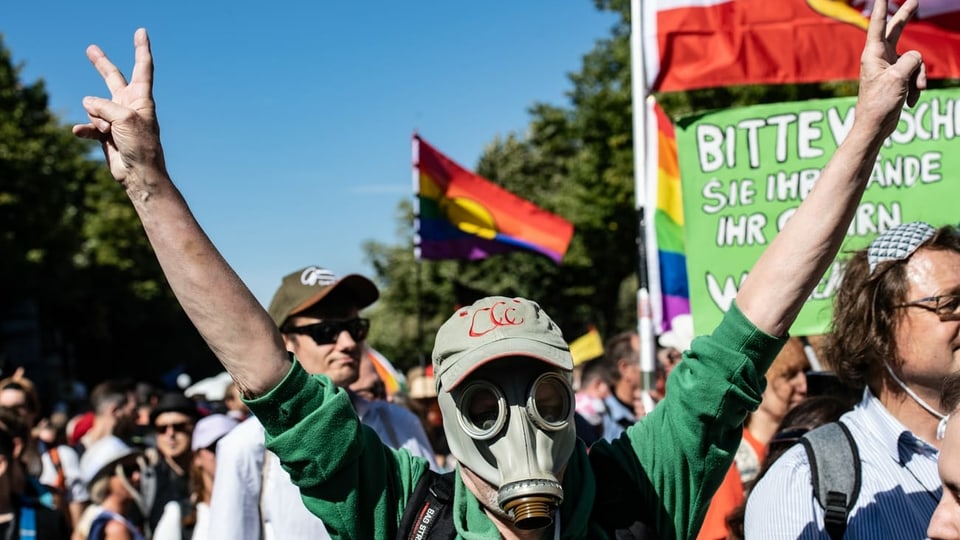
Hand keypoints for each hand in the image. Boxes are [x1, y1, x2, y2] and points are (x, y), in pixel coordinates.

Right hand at [72, 28, 165, 189]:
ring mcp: (116, 118)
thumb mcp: (124, 118)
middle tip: (91, 49)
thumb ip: (104, 105)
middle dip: (101, 64)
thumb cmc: (140, 145)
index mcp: (141, 98)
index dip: (141, 49)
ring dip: (97, 119)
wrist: (139, 173)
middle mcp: (128, 105)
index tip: (141, 32)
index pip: (142, 67)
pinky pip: (88, 125)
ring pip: (94, 106)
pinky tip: (79, 132)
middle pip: (113, 78)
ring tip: (110, 132)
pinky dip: (84, 129)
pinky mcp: (106, 133)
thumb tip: (87, 103)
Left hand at [856, 0, 925, 137]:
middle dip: (906, 16)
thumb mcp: (898, 78)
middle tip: (914, 0)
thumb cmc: (880, 102)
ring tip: (912, 92)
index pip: (877, 25)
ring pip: (915, 61)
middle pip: (896, 31)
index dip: (880, 8)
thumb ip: (910, 60)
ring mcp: (890, 67)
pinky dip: (916, 87)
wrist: (876, 126)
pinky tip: (910, 101)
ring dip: (919, 78)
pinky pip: (916, 74)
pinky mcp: (898, 78)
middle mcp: (880, 58)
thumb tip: (915, 58)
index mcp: (873, 54)